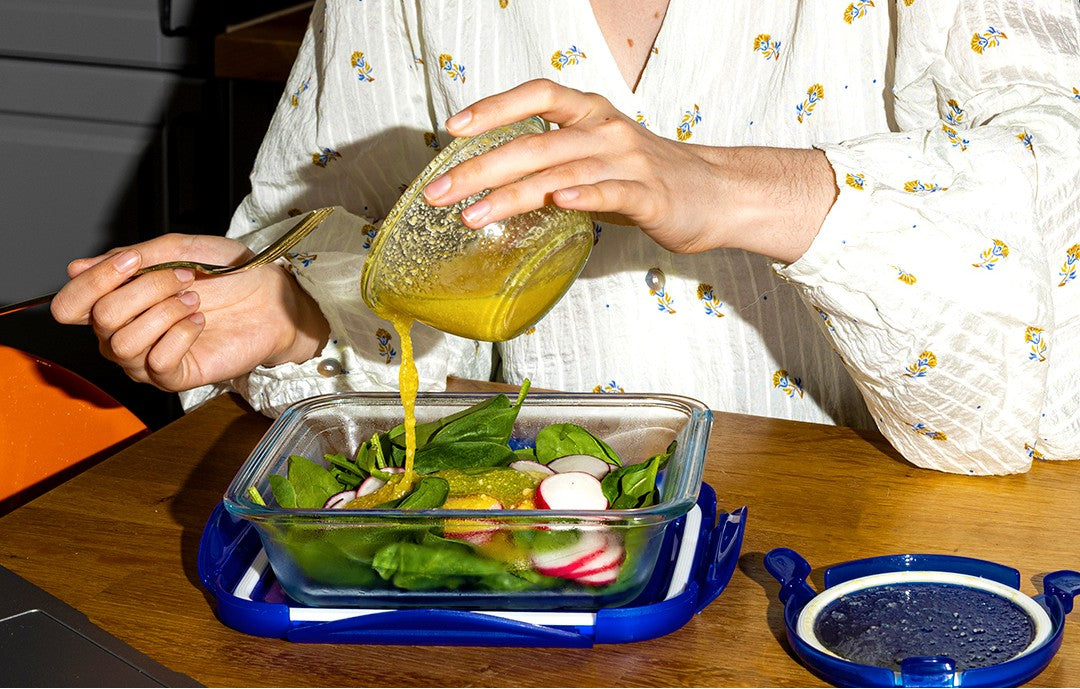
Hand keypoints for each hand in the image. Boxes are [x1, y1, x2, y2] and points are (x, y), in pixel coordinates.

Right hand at [51, 234, 329, 391]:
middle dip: (146, 290)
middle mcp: (125, 333)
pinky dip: (180, 335)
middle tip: (185, 279)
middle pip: (101, 319)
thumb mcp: (178, 250)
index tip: (133, 261)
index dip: (93, 282)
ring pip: (124, 343)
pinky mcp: (177, 376)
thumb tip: (76, 268)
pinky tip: (200, 322)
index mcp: (119, 300)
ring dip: (164, 312)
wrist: (273, 296)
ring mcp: (148, 358)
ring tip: (195, 300)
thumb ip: (131, 258)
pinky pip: (157, 363)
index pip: (71, 305)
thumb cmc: (229, 272)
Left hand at [422, 79, 836, 262]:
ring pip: (560, 171)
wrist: (714, 194)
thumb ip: (550, 159)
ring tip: (473, 216)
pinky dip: (582, 195)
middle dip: (479, 169)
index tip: (454, 128)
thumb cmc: (645, 177)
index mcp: (590, 113)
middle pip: (533, 143)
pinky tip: (556, 202)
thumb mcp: (594, 156)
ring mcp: (627, 161)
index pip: (537, 94)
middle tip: (440, 194)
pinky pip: (610, 192)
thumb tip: (490, 178)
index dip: (493, 106)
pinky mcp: (649, 195)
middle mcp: (605, 129)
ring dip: (512, 194)